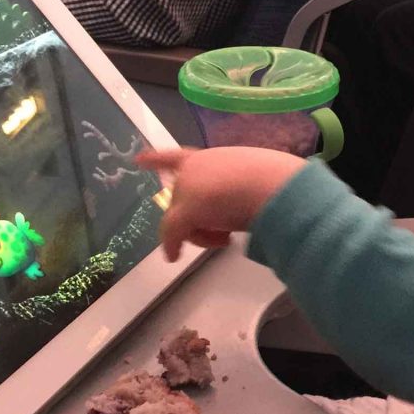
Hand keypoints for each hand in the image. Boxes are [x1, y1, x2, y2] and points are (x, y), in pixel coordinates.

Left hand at [136, 146, 304, 259]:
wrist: (273, 186)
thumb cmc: (275, 180)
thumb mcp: (254, 177)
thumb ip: (239, 186)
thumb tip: (241, 208)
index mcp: (211, 158)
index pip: (178, 157)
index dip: (157, 159)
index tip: (138, 160)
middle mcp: (194, 169)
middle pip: (185, 200)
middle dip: (202, 219)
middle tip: (227, 233)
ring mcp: (187, 188)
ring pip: (183, 219)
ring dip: (202, 233)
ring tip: (228, 237)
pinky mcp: (186, 210)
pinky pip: (174, 233)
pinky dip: (173, 246)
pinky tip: (174, 257)